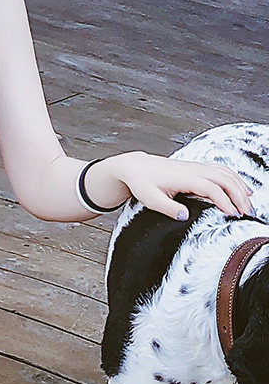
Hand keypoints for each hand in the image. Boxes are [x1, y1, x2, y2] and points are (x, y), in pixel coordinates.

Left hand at [103, 151, 254, 220]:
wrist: (135, 167)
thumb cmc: (141, 183)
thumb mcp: (150, 199)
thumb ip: (167, 208)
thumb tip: (184, 216)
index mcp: (183, 177)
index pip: (211, 188)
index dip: (224, 201)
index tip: (233, 215)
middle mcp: (193, 169)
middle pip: (224, 179)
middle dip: (239, 196)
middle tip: (247, 214)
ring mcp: (196, 167)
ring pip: (225, 173)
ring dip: (240, 187)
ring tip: (249, 205)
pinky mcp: (196, 167)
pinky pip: (221, 170)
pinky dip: (235, 179)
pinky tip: (243, 189)